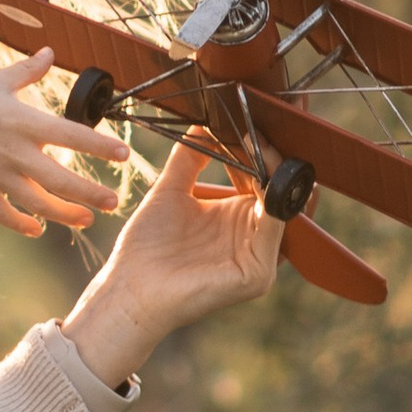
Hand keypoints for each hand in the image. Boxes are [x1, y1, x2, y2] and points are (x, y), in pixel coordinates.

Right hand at [0, 51, 127, 237]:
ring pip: (37, 203)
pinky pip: (4, 213)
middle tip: (114, 202)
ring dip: (65, 214)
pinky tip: (39, 229)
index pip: (73, 135)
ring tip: (86, 220)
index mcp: (25, 122)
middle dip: (91, 194)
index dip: (101, 146)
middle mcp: (15, 151)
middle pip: (61, 180)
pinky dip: (22, 224)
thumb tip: (49, 51)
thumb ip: (29, 71)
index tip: (125, 155)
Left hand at [57, 136, 286, 384]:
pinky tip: (256, 173)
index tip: (246, 123)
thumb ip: (190, 159)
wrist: (130, 288)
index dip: (257, 152)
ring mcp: (259, 259)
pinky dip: (269, 196)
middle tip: (254, 128)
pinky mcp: (258, 274)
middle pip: (277, 190)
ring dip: (272, 171)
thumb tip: (203, 124)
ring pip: (281, 204)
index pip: (261, 180)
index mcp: (235, 220)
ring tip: (255, 144)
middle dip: (269, 156)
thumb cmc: (146, 249)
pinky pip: (273, 226)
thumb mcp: (171, 192)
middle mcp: (252, 239)